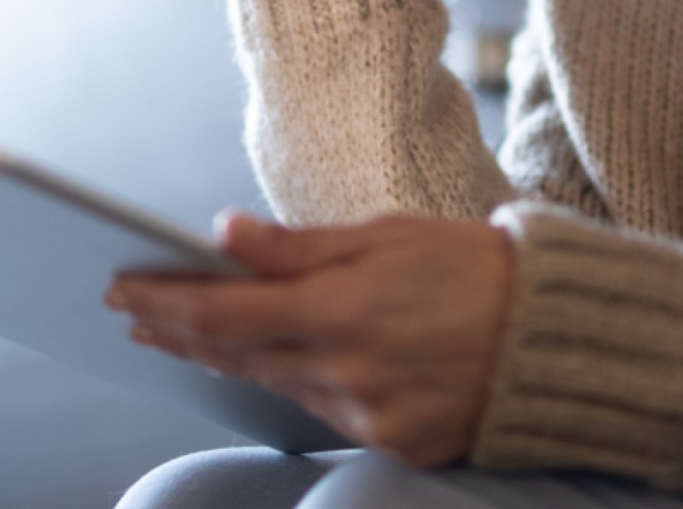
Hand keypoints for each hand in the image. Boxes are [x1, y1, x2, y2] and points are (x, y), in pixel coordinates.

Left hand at [106, 210, 513, 467]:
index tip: (120, 290)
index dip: (164, 302)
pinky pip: (326, 415)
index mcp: (343, 310)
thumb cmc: (474, 266)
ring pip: (277, 386)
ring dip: (228, 359)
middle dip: (180, 332)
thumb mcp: (388, 234)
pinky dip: (297, 384)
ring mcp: (372, 418)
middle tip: (133, 314)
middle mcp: (349, 373)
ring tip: (184, 336)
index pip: (224, 313)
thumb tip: (221, 234)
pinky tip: (273, 364)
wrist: (562, 338)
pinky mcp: (397, 447)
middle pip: (237, 355)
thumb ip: (298, 245)